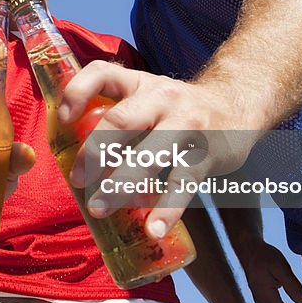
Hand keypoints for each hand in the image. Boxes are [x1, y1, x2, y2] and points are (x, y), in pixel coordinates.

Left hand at [57, 60, 256, 238]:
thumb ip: (118, 116)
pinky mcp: (206, 153)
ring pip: (149, 155)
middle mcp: (161, 98)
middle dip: (94, 152)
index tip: (62, 120)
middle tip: (78, 180)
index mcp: (139, 83)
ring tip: (99, 208)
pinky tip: (153, 229)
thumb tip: (77, 158)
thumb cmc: (178, 108)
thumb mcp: (148, 96)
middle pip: (121, 121)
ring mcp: (186, 124)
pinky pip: (183, 182)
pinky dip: (167, 208)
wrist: (238, 103)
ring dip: (120, 185)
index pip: (102, 73)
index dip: (77, 92)